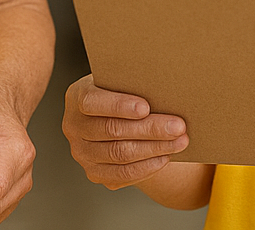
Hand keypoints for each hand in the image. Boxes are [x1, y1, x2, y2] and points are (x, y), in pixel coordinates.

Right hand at [62, 74, 188, 189]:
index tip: (145, 107)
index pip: (92, 102)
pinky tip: (166, 156)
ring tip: (180, 141)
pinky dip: (147, 166)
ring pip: (120, 154)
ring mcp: (82, 153)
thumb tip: (162, 88)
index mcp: (77, 97)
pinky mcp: (95, 173)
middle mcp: (74, 127)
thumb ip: (131, 82)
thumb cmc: (120, 92)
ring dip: (155, 148)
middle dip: (149, 129)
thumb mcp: (119, 80)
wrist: (114, 117)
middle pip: (113, 130)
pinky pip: (123, 174)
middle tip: (178, 126)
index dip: (118, 105)